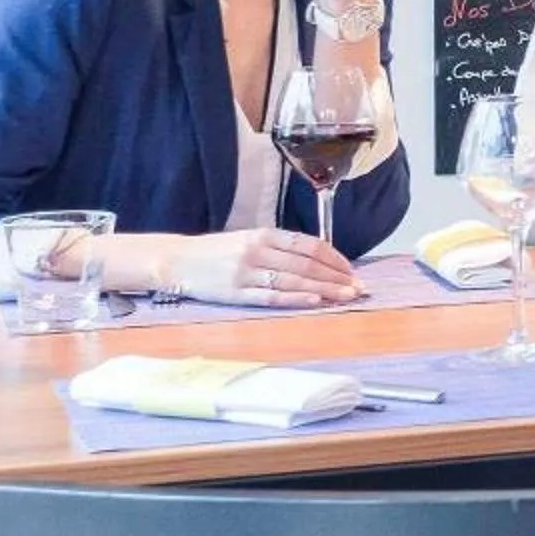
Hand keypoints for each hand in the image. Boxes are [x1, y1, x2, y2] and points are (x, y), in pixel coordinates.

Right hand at [161, 227, 361, 305]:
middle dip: (336, 277)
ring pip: (294, 280)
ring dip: (324, 289)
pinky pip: (271, 296)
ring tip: (346, 296)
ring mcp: (246, 272)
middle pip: (306, 264)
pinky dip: (296, 298)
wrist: (175, 260)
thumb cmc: (216, 252)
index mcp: (263, 234)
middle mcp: (257, 250)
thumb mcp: (248, 239)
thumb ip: (278, 247)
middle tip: (358, 287)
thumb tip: (316, 260)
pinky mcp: (235, 293)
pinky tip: (315, 301)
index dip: (334, 258)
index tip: (351, 270)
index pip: (309, 244)